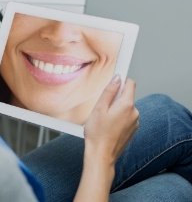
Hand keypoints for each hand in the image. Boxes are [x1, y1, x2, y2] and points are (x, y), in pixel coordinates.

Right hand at [74, 76, 138, 201]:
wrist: (101, 155)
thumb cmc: (97, 133)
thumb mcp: (99, 108)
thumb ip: (109, 91)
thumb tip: (117, 78)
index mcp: (127, 105)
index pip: (130, 83)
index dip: (120, 80)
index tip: (114, 79)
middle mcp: (134, 113)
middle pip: (126, 95)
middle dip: (115, 97)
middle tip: (101, 107)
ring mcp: (135, 122)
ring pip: (125, 107)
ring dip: (116, 109)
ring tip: (103, 119)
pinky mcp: (132, 130)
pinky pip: (126, 117)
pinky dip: (118, 118)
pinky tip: (107, 126)